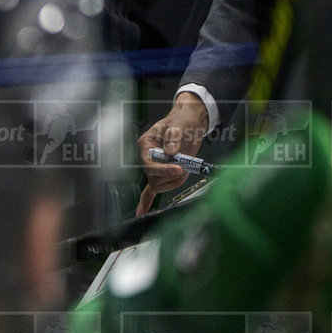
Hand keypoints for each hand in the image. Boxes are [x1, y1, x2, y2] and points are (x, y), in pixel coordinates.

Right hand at [135, 92, 209, 215]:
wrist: (190, 123)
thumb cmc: (182, 120)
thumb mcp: (179, 123)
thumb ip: (173, 136)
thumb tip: (170, 151)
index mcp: (146, 144)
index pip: (148, 163)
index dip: (162, 169)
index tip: (178, 168)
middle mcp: (148, 157)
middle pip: (153, 177)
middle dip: (169, 176)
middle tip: (184, 169)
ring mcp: (155, 166)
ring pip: (158, 184)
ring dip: (173, 182)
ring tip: (185, 171)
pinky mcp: (163, 173)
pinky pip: (150, 190)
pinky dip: (146, 201)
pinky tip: (141, 212)